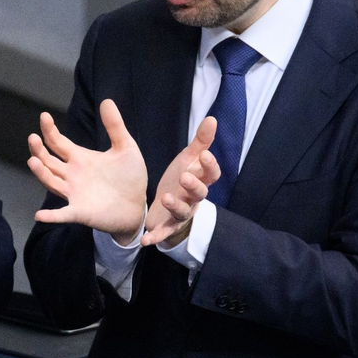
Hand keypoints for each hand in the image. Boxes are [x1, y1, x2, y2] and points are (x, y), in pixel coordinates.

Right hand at [27, 99, 146, 242]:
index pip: (58, 142)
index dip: (50, 130)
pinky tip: (39, 215)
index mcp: (80, 158)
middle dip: (39, 150)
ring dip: (41, 173)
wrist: (138, 206)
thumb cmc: (130, 177)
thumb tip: (107, 100)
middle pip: (49, 161)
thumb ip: (115, 126)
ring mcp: (74, 194)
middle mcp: (72, 175)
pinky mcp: (80, 212)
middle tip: (33, 138)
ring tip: (33, 161)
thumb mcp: (125, 148)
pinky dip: (51, 216)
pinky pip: (63, 214)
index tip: (44, 116)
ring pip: (52, 182)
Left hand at [141, 117, 221, 246]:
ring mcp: (182, 213)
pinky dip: (155, 236)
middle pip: (200, 193)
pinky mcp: (168, 226)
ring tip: (166, 198)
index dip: (210, 165)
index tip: (204, 155)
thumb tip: (212, 118)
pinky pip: (163, 233)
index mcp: (200, 180)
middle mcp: (194, 198)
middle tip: (184, 176)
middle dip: (194, 186)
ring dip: (176, 206)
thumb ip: (200, 142)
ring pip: (183, 212)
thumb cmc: (182, 180)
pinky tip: (144, 240)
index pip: (211, 174)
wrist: (170, 206)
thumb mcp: (189, 159)